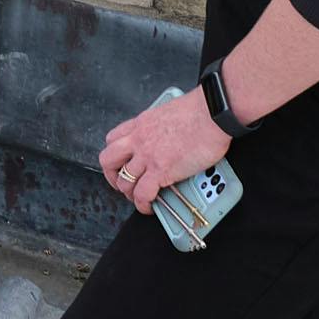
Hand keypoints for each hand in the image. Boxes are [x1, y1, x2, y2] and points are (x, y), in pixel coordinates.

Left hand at [98, 91, 229, 215]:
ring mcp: (147, 156)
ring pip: (123, 181)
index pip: (112, 140)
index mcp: (140, 124)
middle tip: (123, 184)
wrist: (210, 115)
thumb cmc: (198, 112)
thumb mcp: (166, 113)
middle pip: (108, 161)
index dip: (114, 156)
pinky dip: (143, 204)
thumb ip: (159, 127)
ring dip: (129, 193)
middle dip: (112, 176)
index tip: (121, 165)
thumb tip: (166, 137)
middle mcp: (139, 140)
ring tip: (139, 198)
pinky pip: (142, 194)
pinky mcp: (161, 171)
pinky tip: (149, 207)